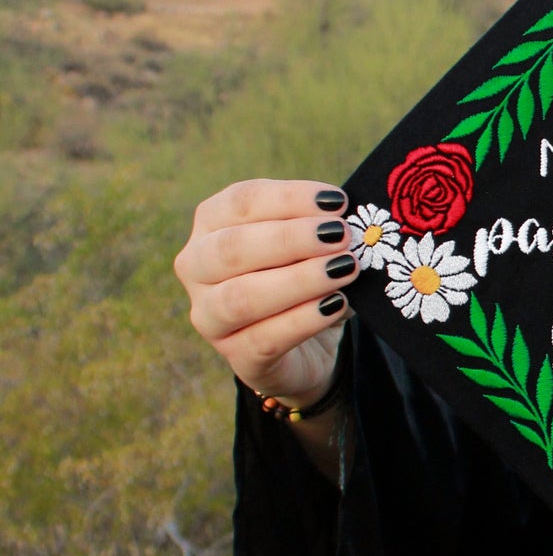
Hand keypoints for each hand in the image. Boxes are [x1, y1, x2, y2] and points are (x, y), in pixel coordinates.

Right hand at [174, 180, 359, 407]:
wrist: (308, 344)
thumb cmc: (305, 277)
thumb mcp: (313, 247)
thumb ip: (323, 229)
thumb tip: (353, 219)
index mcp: (212, 224)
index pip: (240, 201)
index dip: (289, 199)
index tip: (337, 202)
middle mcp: (197, 267)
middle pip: (232, 247)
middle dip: (291, 239)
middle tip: (342, 235)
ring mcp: (209, 316)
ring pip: (241, 297)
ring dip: (299, 280)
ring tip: (345, 268)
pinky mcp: (236, 356)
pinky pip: (265, 338)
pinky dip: (304, 319)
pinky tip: (337, 304)